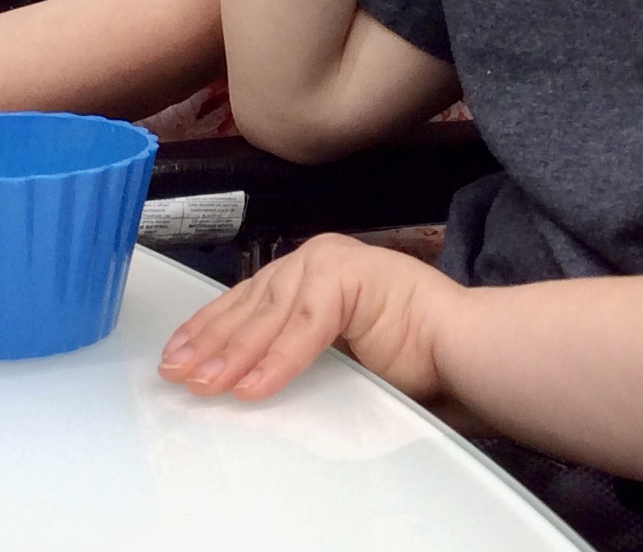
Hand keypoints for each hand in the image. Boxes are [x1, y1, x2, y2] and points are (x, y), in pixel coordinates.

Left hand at [158, 232, 460, 401]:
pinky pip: (304, 325)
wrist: (466, 351)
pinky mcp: (351, 277)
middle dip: (210, 343)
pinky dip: (277, 359)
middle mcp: (316, 258)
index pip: (246, 300)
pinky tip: (252, 384)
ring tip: (207, 384)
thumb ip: (290, 352)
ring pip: (270, 313)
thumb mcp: (333, 354)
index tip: (177, 356)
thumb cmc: (410, 360)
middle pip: (249, 304)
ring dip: (233, 354)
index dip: (208, 329)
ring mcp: (333, 261)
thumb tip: (236, 378)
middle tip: (178, 374)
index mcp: (311, 271)